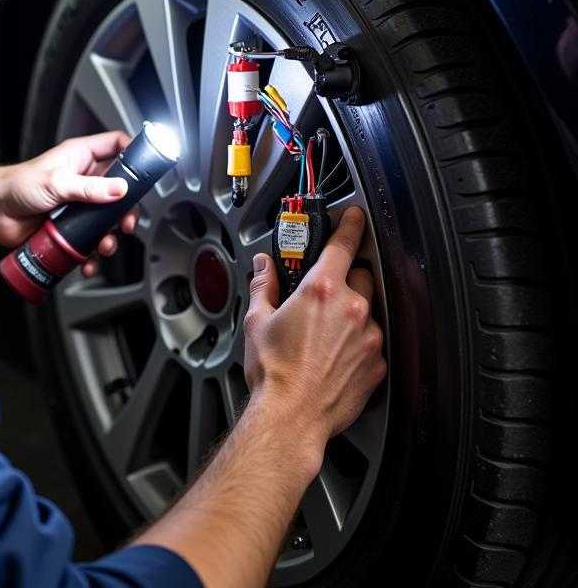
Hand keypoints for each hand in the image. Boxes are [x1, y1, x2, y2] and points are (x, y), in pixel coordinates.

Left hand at [0, 132, 139, 273]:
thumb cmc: (15, 185)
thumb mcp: (56, 183)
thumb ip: (89, 188)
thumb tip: (119, 189)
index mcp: (81, 156)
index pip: (117, 145)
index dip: (134, 153)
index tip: (147, 168)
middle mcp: (83, 178)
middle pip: (120, 190)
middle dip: (126, 210)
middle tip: (126, 223)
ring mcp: (78, 204)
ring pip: (107, 219)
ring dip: (110, 235)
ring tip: (104, 245)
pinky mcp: (70, 226)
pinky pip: (90, 240)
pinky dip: (93, 252)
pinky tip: (89, 260)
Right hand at [241, 206, 386, 468]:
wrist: (291, 417)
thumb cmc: (274, 373)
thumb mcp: (257, 320)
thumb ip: (264, 286)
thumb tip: (264, 268)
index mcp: (321, 290)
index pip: (344, 243)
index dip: (351, 224)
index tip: (354, 217)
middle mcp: (352, 308)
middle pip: (362, 275)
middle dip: (347, 278)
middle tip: (325, 292)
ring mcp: (369, 336)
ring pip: (370, 310)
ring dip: (354, 312)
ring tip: (327, 332)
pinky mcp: (378, 363)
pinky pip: (374, 341)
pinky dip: (359, 342)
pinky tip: (336, 354)